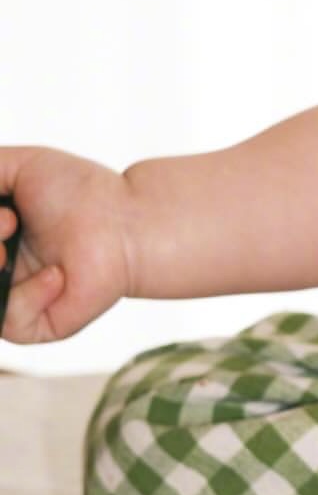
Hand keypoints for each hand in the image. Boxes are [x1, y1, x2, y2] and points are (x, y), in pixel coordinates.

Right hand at [0, 147, 134, 343]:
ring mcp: (4, 300)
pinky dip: (29, 290)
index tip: (0, 211)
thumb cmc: (78, 193)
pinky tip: (57, 274)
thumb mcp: (16, 167)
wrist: (127, 220)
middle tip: (7, 223)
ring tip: (9, 245)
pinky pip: (6, 319)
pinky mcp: (25, 327)